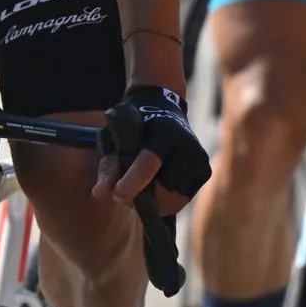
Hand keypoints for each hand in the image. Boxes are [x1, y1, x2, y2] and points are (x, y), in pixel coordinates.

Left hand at [94, 84, 210, 215]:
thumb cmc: (134, 123)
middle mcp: (186, 145)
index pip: (148, 165)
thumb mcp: (115, 135)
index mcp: (162, 133)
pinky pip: (183, 199)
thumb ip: (108, 165)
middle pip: (162, 190)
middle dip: (141, 199)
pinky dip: (168, 199)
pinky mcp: (205, 169)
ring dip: (154, 202)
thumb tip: (99, 193)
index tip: (116, 195)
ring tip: (139, 188)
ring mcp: (199, 158)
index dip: (131, 185)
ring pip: (173, 200)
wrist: (164, 104)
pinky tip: (158, 184)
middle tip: (124, 194)